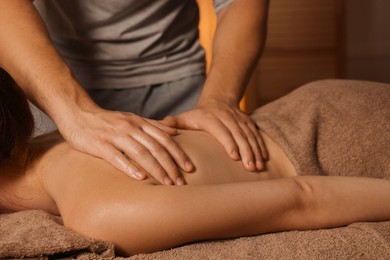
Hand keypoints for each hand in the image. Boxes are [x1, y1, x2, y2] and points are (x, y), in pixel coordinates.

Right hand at [57, 107, 192, 184]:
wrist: (77, 114)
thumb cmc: (107, 120)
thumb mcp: (132, 119)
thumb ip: (153, 125)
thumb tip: (174, 132)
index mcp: (139, 122)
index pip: (164, 138)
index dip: (178, 153)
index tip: (189, 168)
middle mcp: (130, 127)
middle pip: (156, 147)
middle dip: (171, 165)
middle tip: (181, 181)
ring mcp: (115, 135)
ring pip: (140, 152)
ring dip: (156, 168)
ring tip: (166, 183)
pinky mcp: (100, 144)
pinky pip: (117, 156)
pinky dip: (130, 167)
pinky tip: (140, 178)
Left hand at [161, 100, 267, 171]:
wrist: (218, 100)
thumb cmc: (198, 115)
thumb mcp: (185, 117)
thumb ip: (172, 123)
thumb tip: (160, 127)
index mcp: (211, 118)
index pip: (222, 130)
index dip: (229, 142)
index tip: (234, 157)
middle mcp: (227, 117)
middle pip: (239, 134)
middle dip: (246, 151)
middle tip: (250, 167)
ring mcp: (240, 119)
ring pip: (249, 135)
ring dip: (255, 151)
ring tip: (258, 166)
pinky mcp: (248, 122)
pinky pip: (256, 134)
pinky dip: (261, 146)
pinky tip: (264, 159)